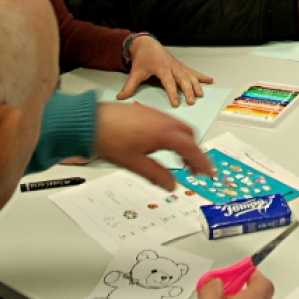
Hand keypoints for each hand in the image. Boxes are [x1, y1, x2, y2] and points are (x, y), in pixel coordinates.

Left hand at [93, 102, 214, 189]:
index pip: (191, 148)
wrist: (89, 121)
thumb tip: (171, 185)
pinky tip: (163, 146)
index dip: (202, 162)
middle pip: (189, 136)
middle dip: (195, 152)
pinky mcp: (146, 113)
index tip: (208, 172)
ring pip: (179, 128)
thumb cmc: (108, 138)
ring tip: (180, 159)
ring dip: (184, 143)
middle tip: (194, 168)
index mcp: (164, 133)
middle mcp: (163, 120)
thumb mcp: (134, 163)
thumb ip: (156, 175)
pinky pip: (168, 123)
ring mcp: (154, 115)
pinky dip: (173, 136)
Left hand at [117, 35, 212, 106]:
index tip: (175, 104)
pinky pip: (193, 72)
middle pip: (183, 80)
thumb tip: (121, 97)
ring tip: (200, 95)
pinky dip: (202, 76)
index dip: (172, 93)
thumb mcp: (135, 72)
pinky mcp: (181, 66)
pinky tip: (210, 80)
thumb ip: (129, 86)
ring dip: (196, 85)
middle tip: (191, 101)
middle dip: (188, 91)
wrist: (147, 44)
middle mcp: (172, 66)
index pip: (169, 82)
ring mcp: (178, 66)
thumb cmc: (143, 58)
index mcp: (161, 68)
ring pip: (190, 76)